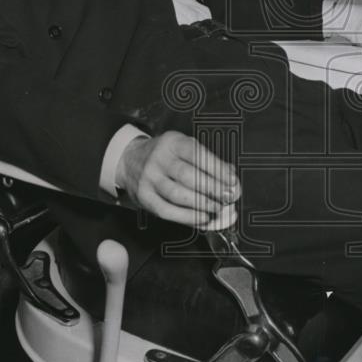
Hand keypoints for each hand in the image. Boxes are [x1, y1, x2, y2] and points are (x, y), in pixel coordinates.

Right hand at [114, 131, 239, 228]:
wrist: (130, 160)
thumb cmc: (164, 155)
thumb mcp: (183, 146)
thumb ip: (207, 159)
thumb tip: (230, 174)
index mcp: (172, 142)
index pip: (197, 155)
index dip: (217, 169)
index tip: (232, 181)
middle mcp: (159, 159)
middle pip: (188, 176)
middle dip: (212, 189)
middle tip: (227, 197)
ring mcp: (149, 179)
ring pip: (177, 195)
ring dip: (201, 205)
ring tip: (217, 208)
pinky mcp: (144, 197)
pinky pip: (167, 210)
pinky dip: (187, 217)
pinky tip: (201, 218)